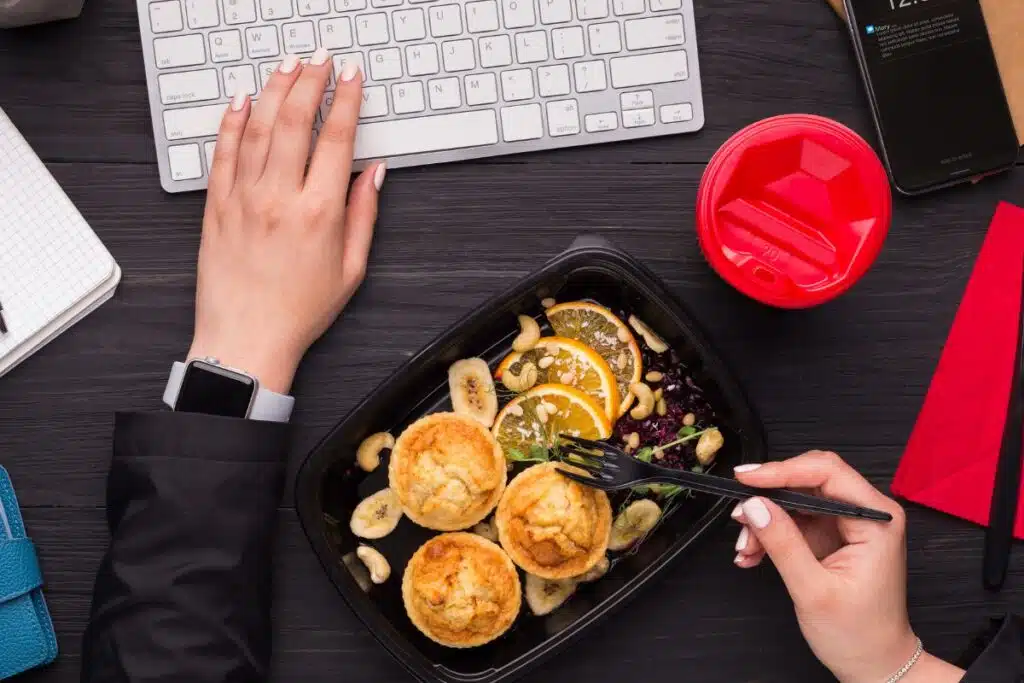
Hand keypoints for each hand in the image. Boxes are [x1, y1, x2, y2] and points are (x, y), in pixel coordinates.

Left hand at [189, 50, 382, 393]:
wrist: (246, 340)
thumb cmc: (299, 312)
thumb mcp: (351, 269)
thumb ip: (364, 216)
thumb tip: (374, 175)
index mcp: (319, 212)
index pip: (336, 138)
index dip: (346, 99)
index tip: (351, 77)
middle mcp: (279, 198)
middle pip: (294, 120)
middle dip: (309, 81)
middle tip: (320, 59)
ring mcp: (243, 199)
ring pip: (256, 127)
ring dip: (272, 90)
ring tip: (286, 67)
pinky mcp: (216, 207)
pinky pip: (222, 153)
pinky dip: (231, 122)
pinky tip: (240, 101)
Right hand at [731, 451, 963, 682]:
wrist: (875, 665)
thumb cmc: (860, 635)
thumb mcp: (814, 591)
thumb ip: (783, 544)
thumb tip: (755, 505)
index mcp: (876, 520)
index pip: (826, 472)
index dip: (782, 470)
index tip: (746, 479)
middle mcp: (865, 514)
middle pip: (808, 480)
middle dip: (769, 497)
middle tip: (740, 514)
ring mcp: (847, 524)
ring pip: (795, 500)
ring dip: (765, 519)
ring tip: (746, 547)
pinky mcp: (831, 536)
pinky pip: (793, 520)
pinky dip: (770, 533)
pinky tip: (753, 553)